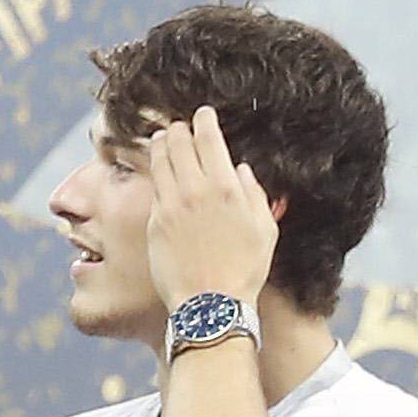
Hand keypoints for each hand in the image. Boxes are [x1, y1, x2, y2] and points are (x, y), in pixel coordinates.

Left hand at [140, 106, 285, 329]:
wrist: (210, 303)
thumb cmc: (244, 269)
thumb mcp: (264, 229)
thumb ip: (254, 194)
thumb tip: (240, 171)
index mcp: (226, 189)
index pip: (209, 141)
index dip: (204, 122)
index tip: (203, 114)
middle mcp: (195, 192)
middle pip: (179, 146)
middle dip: (177, 130)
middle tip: (177, 124)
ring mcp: (170, 207)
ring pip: (160, 164)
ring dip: (159, 146)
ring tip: (159, 138)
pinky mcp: (154, 223)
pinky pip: (153, 189)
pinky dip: (152, 173)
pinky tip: (155, 169)